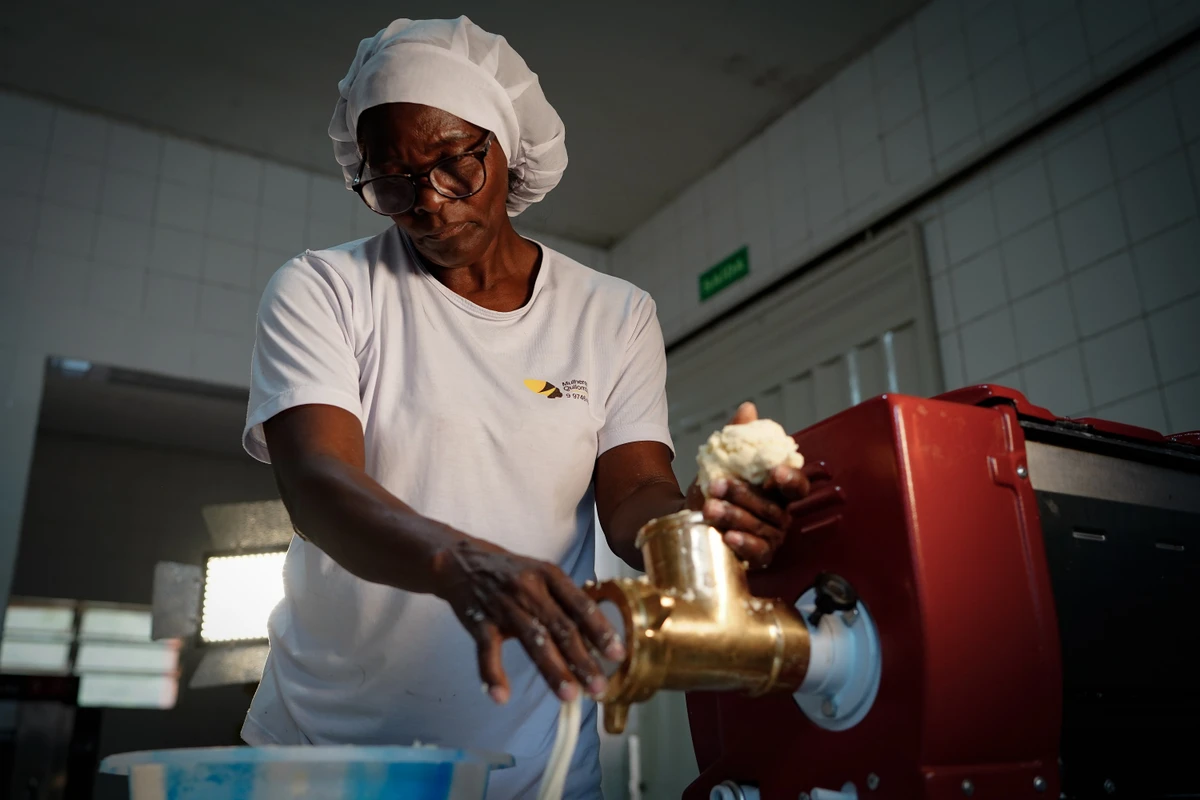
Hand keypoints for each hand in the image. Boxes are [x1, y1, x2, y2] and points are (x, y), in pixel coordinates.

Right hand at [432, 537, 625, 704]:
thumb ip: (563, 602)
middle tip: (599, 687)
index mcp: (549, 575)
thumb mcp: (540, 574)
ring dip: (552, 670)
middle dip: (583, 659)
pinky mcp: (478, 620)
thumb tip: (595, 639)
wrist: (460, 561)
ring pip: (532, 640)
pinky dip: (492, 674)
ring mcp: (503, 605)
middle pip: (561, 627)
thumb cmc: (509, 572)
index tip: (618, 654)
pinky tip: (501, 697)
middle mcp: (529, 588)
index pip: (580, 604)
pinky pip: (486, 651)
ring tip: (569, 695)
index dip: (601, 629)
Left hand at [685, 402, 810, 568]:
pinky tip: (729, 537)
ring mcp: (771, 537)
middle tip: (717, 486)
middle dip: (744, 495)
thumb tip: (748, 409)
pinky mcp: (759, 557)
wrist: (688, 517)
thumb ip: (738, 436)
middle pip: (772, 507)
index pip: (796, 485)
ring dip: (735, 517)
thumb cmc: (714, 489)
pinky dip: (745, 545)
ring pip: (761, 528)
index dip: (790, 479)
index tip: (775, 472)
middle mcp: (779, 514)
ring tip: (710, 509)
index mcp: (777, 490)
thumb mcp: (722, 460)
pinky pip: (758, 553)